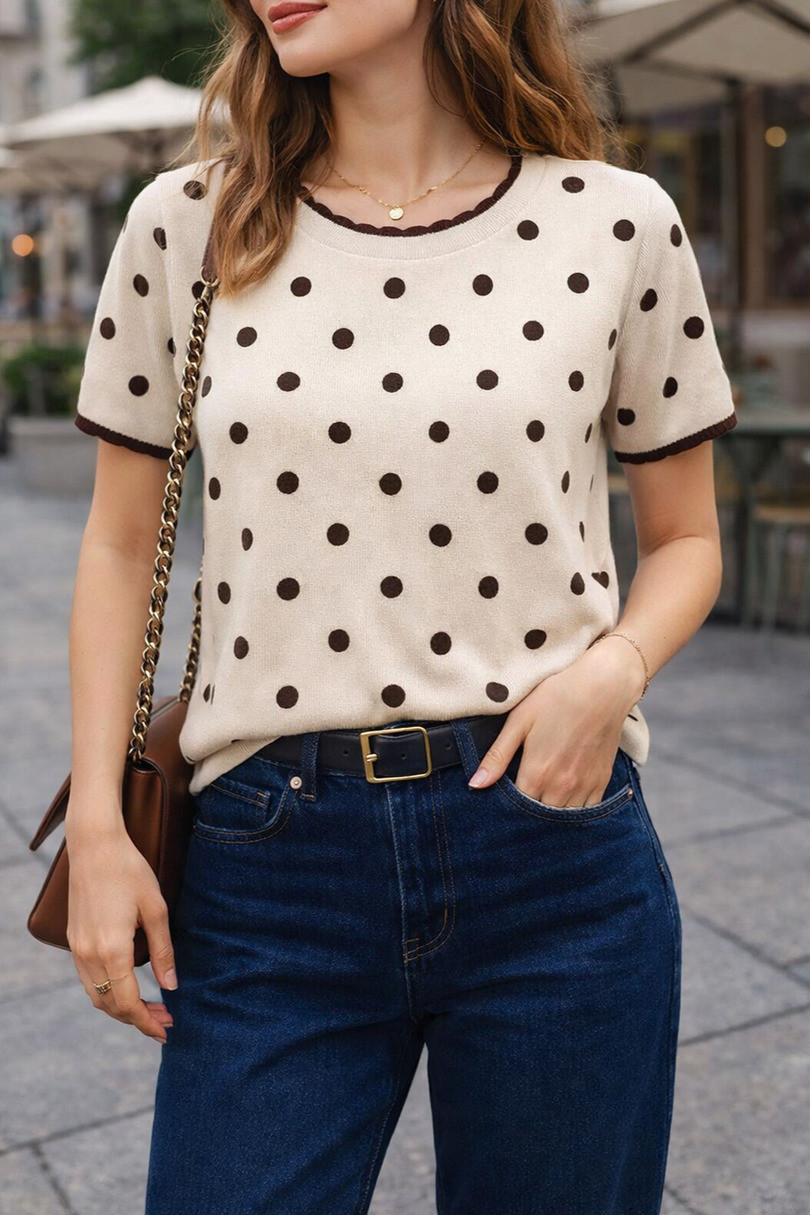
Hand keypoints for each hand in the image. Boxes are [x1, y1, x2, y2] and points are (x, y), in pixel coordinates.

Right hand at [65, 814, 176, 1042]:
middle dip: (137, 1019)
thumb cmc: (130, 871)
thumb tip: (172, 986)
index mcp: (112, 950)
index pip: (128, 1002)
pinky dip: (106, 991)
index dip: (147, 1021)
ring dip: (121, 1008)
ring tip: (150, 1008)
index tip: (166, 1031)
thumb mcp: (156, 909)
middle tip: (165, 1021)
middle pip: (110, 1005)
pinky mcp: (73, 939)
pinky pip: (88, 979)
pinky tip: (127, 987)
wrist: (94, 846)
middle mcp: (89, 955)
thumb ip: (164, 950)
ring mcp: (77, 949)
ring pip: (96, 995)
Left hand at [468, 640, 643, 806]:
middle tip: (522, 797)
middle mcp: (561, 787)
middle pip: (539, 817)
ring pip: (564, 819)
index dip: (507, 806)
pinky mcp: (602, 781)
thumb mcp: (519, 721)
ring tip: (542, 798)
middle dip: (528, 813)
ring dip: (551, 815)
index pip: (516, 808)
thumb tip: (475, 785)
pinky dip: (575, 812)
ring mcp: (584, 786)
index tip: (503, 799)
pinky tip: (566, 799)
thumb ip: (497, 757)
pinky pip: (587, 812)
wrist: (604, 686)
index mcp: (537, 773)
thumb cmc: (558, 697)